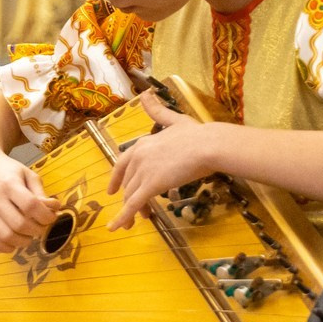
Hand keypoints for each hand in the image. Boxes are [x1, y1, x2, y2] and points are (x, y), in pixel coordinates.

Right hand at [0, 153, 54, 254]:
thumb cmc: (7, 171)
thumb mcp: (27, 174)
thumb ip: (40, 192)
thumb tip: (54, 209)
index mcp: (9, 185)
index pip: (30, 206)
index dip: (46, 215)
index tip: (52, 216)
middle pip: (20, 224)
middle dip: (38, 230)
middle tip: (41, 225)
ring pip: (7, 237)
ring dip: (24, 240)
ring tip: (29, 233)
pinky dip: (8, 247)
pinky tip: (15, 240)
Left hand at [104, 91, 226, 229]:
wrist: (208, 146)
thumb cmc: (198, 134)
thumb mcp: (174, 120)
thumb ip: (157, 111)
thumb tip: (145, 93)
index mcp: (142, 144)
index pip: (123, 164)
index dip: (117, 179)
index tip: (113, 190)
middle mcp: (137, 157)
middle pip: (128, 183)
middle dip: (130, 198)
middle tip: (137, 212)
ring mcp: (142, 171)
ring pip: (131, 195)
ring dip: (132, 211)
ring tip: (136, 223)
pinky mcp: (150, 185)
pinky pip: (133, 205)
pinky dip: (123, 218)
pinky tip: (118, 228)